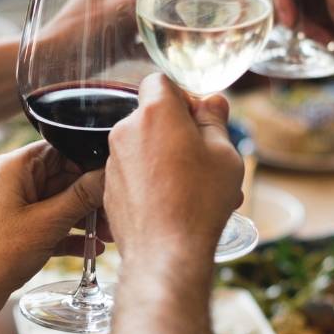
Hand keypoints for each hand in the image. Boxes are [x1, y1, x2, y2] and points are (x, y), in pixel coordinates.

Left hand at [0, 141, 104, 318]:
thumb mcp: (48, 222)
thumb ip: (82, 196)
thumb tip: (109, 175)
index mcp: (15, 167)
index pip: (61, 150)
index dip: (89, 163)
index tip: (112, 179)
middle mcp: (13, 180)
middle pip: (64, 179)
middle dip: (91, 198)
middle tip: (115, 213)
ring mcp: (14, 206)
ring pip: (59, 204)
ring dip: (84, 219)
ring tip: (109, 235)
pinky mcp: (17, 228)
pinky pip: (50, 224)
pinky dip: (69, 235)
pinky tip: (92, 249)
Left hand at [105, 74, 242, 263]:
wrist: (166, 252)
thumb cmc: (199, 200)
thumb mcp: (224, 154)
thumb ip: (215, 120)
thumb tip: (212, 102)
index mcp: (156, 113)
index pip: (160, 82)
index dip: (182, 96)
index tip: (199, 121)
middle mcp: (126, 131)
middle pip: (152, 117)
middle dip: (178, 131)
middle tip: (206, 158)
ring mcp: (114, 161)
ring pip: (144, 147)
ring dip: (167, 158)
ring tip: (197, 189)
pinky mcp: (109, 188)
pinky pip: (134, 173)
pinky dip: (152, 180)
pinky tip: (175, 204)